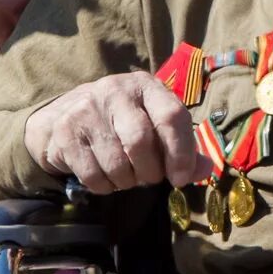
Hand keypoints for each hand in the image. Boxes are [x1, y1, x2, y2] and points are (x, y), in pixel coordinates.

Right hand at [0, 0, 88, 51]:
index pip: (72, 32)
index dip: (82, 39)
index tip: (92, 43)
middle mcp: (20, 8)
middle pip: (46, 48)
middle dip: (57, 51)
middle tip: (71, 56)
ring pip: (18, 51)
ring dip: (30, 51)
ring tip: (45, 53)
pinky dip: (6, 44)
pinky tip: (20, 40)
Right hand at [24, 72, 211, 194]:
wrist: (65, 118)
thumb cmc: (122, 124)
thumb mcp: (155, 127)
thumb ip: (183, 149)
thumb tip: (206, 169)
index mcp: (146, 86)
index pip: (171, 116)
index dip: (180, 152)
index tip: (180, 178)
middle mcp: (115, 90)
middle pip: (141, 140)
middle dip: (150, 171)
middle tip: (149, 178)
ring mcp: (86, 109)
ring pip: (117, 163)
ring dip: (127, 181)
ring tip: (126, 176)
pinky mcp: (65, 132)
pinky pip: (93, 175)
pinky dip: (105, 186)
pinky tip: (106, 177)